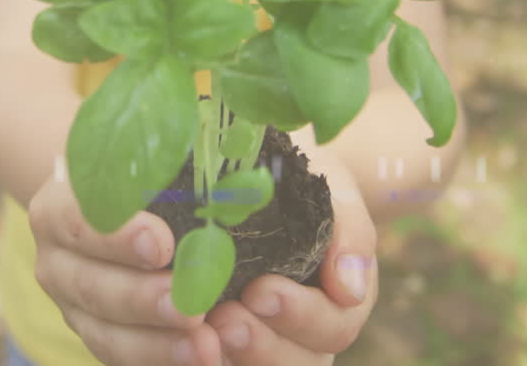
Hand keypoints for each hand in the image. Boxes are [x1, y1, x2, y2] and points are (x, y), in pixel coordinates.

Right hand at [27, 165, 226, 365]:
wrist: (111, 205)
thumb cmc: (137, 173)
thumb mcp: (142, 157)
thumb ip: (171, 162)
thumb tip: (237, 165)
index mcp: (57, 207)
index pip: (77, 220)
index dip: (116, 236)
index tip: (161, 244)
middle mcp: (55, 259)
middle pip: (91, 285)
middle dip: (143, 299)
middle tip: (191, 307)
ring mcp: (72, 304)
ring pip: (106, 331)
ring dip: (157, 343)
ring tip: (205, 346)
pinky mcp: (96, 332)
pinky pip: (122, 355)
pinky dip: (160, 360)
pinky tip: (200, 360)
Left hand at [205, 156, 377, 364]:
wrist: (257, 180)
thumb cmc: (303, 187)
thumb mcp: (333, 194)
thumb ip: (349, 233)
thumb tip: (348, 290)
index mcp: (338, 302)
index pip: (333, 327)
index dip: (300, 316)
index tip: (261, 290)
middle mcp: (304, 335)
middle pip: (297, 364)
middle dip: (262, 345)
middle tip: (225, 320)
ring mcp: (264, 342)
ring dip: (230, 356)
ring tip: (202, 328)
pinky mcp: (222, 343)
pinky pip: (214, 361)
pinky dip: (196, 357)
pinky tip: (177, 339)